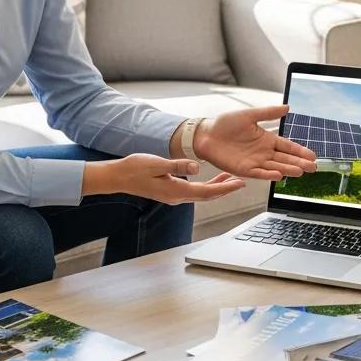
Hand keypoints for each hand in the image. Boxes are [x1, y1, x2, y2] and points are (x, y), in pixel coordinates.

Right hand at [83, 154, 245, 203]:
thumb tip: (197, 167)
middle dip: (226, 189)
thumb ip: (177, 165)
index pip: (207, 192)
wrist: (118, 176)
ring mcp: (173, 196)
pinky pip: (194, 191)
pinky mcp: (170, 191)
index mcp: (176, 191)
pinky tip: (210, 178)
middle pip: (208, 195)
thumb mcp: (157, 163)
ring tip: (231, 179)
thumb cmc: (135, 168)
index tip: (240, 183)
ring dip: (217, 187)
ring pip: (201, 194)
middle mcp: (177, 197)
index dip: (226, 188)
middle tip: (242, 182)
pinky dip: (206, 185)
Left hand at [190, 105, 316, 180]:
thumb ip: (268, 113)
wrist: (206, 134)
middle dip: (299, 163)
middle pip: (285, 159)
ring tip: (301, 172)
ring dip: (288, 169)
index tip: (313, 155)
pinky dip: (269, 175)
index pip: (287, 146)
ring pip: (275, 167)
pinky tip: (279, 175)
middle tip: (313, 167)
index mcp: (266, 139)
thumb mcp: (249, 115)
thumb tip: (287, 107)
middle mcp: (263, 152)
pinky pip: (259, 173)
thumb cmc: (226, 123)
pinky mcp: (244, 169)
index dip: (300, 151)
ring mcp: (255, 162)